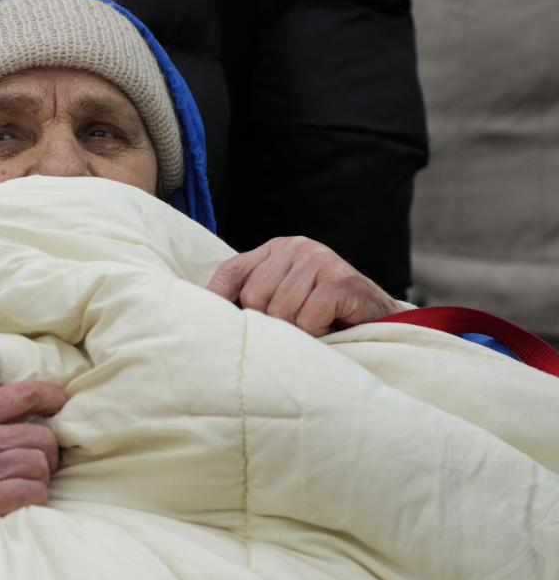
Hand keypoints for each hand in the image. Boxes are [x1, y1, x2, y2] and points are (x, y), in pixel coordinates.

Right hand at [0, 379, 66, 543]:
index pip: (22, 394)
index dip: (50, 396)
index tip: (59, 402)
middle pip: (41, 434)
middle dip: (49, 445)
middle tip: (43, 455)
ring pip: (38, 464)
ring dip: (42, 473)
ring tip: (33, 478)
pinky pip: (27, 493)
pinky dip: (35, 495)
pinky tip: (25, 497)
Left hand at [206, 236, 404, 335]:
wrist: (377, 318)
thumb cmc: (322, 312)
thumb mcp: (280, 298)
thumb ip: (248, 298)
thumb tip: (202, 317)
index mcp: (273, 249)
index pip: (229, 272)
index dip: (216, 301)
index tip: (211, 326)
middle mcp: (293, 246)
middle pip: (252, 300)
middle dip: (270, 324)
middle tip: (294, 327)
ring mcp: (317, 259)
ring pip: (280, 313)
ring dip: (297, 332)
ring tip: (314, 326)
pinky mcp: (338, 279)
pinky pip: (306, 320)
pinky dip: (317, 333)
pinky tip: (331, 325)